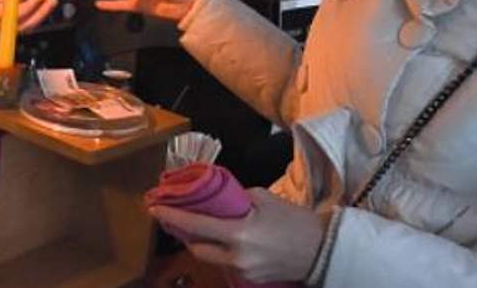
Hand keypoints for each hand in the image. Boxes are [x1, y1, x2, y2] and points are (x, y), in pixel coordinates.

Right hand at [0, 0, 57, 31]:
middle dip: (41, 12)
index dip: (30, 4)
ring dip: (40, 14)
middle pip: (24, 25)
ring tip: (50, 1)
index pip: (15, 13)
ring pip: (25, 26)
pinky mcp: (4, 25)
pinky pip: (22, 23)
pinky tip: (40, 4)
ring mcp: (1, 26)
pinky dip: (33, 14)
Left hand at [150, 189, 326, 283]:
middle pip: (196, 248)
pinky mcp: (251, 280)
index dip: (172, 216)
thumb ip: (236, 198)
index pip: (195, 225)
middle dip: (184, 234)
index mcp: (239, 233)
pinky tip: (225, 241)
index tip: (154, 207)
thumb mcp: (264, 198)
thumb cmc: (295, 220)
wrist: (323, 250)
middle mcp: (236, 257)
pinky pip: (227, 265)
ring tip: (201, 228)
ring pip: (211, 259)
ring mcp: (243, 272)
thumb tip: (217, 197)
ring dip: (203, 244)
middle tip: (177, 217)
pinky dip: (222, 252)